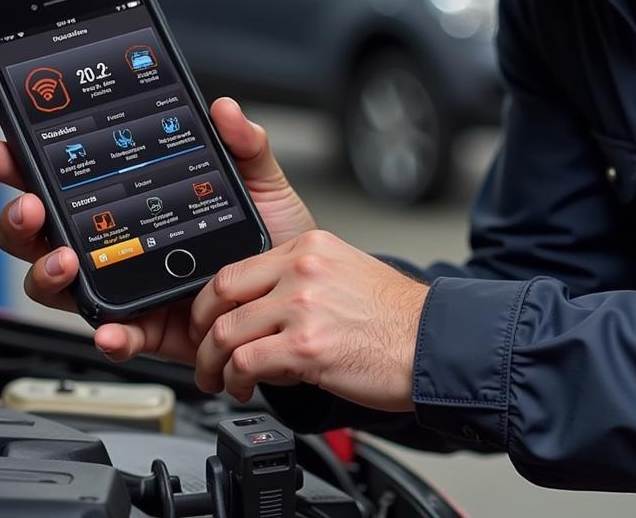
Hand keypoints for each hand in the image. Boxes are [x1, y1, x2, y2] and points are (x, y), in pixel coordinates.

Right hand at [0, 96, 316, 362]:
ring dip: (47, 271)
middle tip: (30, 206)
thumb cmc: (272, 235)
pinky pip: (116, 334)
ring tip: (66, 261)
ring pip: (59, 283)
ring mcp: (128, 285)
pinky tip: (112, 328)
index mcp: (132, 199)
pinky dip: (108, 335)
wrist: (299, 295)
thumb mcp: (260, 182)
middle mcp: (118, 243)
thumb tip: (226, 109)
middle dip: (19, 218)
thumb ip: (243, 145)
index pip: (65, 176)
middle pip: (42, 231)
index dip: (21, 161)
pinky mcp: (151, 327)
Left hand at [190, 229, 428, 410]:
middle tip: (202, 350)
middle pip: (221, 293)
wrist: (434, 343)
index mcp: (311, 245)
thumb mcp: (346, 272)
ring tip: (219, 380)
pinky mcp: (305, 346)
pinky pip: (244, 364)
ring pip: (224, 332)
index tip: (210, 319)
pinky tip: (243, 389)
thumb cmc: (397, 318)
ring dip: (212, 364)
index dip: (213, 300)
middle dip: (201, 329)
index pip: (239, 266)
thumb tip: (265, 306)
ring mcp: (303, 306)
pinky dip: (234, 382)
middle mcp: (303, 268)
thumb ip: (303, 278)